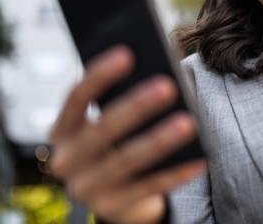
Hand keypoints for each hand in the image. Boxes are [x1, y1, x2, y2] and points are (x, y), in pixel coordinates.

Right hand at [49, 46, 205, 223]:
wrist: (111, 195)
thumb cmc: (113, 142)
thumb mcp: (105, 122)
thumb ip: (119, 99)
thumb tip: (159, 73)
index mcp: (62, 131)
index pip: (76, 97)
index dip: (100, 75)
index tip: (127, 53)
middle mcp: (66, 161)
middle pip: (102, 130)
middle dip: (136, 107)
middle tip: (168, 86)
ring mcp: (87, 189)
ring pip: (127, 161)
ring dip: (160, 140)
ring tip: (189, 122)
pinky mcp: (113, 208)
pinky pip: (150, 188)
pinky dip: (177, 174)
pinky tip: (200, 160)